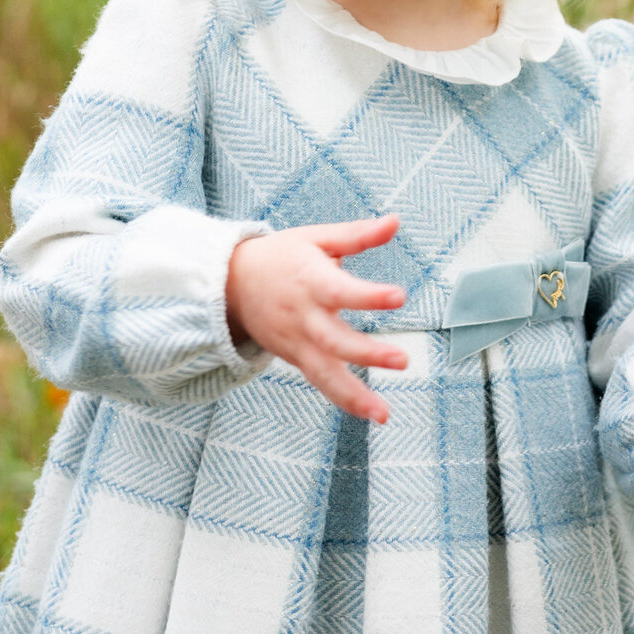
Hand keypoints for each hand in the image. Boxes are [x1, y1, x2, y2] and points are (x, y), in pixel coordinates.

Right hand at [225, 215, 406, 424]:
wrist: (231, 284)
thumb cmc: (281, 256)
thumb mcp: (316, 238)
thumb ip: (357, 234)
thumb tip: (395, 220)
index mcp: (310, 281)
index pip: (340, 290)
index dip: (369, 295)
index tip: (400, 296)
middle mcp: (303, 317)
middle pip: (334, 340)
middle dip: (368, 353)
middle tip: (403, 360)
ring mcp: (297, 342)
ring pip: (324, 373)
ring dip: (354, 396)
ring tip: (383, 413)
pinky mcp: (295, 358)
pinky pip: (320, 382)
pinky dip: (344, 400)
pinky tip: (371, 412)